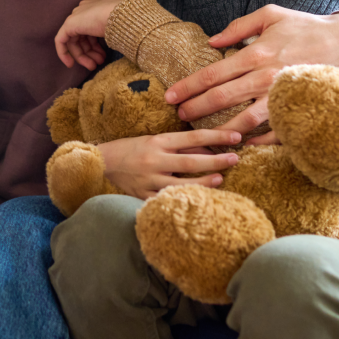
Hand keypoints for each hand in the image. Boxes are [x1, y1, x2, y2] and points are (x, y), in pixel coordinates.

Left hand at [55, 0, 122, 69]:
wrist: (122, 17)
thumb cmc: (124, 22)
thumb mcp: (116, 29)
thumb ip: (107, 35)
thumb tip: (107, 46)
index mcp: (93, 9)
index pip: (90, 31)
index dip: (95, 47)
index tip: (102, 57)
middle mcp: (83, 11)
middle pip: (82, 37)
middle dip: (90, 53)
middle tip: (98, 63)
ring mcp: (75, 17)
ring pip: (74, 41)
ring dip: (83, 56)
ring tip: (94, 65)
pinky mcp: (68, 24)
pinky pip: (61, 41)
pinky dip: (63, 53)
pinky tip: (70, 64)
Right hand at [96, 128, 242, 199]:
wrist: (103, 162)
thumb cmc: (132, 148)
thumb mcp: (155, 139)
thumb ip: (179, 145)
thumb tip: (208, 149)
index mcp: (159, 141)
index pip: (193, 137)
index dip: (216, 136)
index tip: (236, 137)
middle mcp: (155, 159)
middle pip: (191, 161)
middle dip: (216, 160)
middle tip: (235, 159)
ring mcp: (150, 179)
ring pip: (182, 183)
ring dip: (204, 181)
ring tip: (221, 178)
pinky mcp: (143, 195)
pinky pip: (167, 200)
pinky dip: (183, 200)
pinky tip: (197, 201)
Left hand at [164, 5, 338, 136]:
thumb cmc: (304, 26)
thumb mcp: (269, 15)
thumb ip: (238, 27)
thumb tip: (212, 42)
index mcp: (256, 53)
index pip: (213, 74)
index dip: (188, 87)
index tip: (170, 97)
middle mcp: (266, 77)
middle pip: (222, 98)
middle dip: (195, 109)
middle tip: (177, 116)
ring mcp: (282, 96)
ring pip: (245, 121)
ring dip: (220, 130)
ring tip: (202, 137)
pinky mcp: (298, 109)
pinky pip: (275, 133)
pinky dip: (256, 142)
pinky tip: (239, 144)